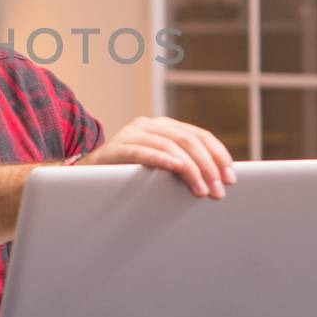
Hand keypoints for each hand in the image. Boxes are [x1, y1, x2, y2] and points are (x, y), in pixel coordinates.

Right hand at [77, 116, 236, 197]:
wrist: (85, 178)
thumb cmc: (128, 177)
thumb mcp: (160, 169)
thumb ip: (182, 168)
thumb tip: (218, 183)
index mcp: (164, 127)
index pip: (200, 135)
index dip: (219, 155)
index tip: (231, 178)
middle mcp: (150, 125)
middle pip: (189, 139)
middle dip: (208, 166)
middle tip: (219, 191)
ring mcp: (131, 134)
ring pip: (170, 145)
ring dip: (190, 169)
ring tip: (201, 190)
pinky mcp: (115, 147)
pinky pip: (142, 151)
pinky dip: (161, 159)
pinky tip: (176, 169)